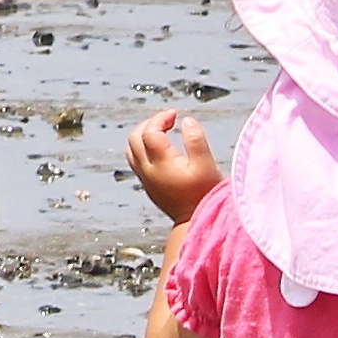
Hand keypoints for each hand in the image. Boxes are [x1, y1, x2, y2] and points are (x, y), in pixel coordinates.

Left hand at [122, 106, 219, 221]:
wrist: (195, 222)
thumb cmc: (203, 194)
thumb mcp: (206, 165)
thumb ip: (196, 140)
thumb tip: (187, 121)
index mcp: (161, 164)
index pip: (150, 132)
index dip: (160, 118)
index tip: (175, 114)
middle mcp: (148, 171)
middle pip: (134, 138)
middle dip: (149, 123)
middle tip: (168, 119)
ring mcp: (146, 179)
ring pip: (131, 150)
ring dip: (143, 135)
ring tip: (162, 130)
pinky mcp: (148, 186)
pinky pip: (135, 160)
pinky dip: (143, 147)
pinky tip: (160, 146)